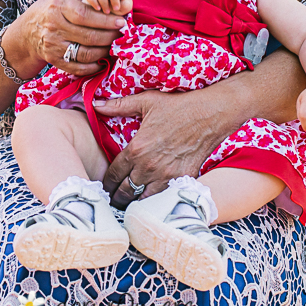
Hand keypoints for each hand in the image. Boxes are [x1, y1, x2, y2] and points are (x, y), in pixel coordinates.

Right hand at [11, 0, 124, 77]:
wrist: (28, 31)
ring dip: (104, 51)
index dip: (106, 20)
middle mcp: (54, 26)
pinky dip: (93, 66)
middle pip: (89, 36)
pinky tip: (102, 59)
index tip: (121, 22)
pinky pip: (78, 67)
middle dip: (110, 36)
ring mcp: (53, 45)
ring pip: (86, 53)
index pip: (86, 15)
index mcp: (58, 6)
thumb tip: (111, 1)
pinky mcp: (54, 59)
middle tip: (122, 34)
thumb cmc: (53, 9)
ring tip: (113, 45)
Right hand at [82, 0, 132, 15]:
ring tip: (107, 11)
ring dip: (104, 3)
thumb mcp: (124, 7)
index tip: (120, 5)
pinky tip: (98, 8)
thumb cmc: (117, 7)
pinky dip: (93, 2)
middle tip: (115, 9)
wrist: (105, 10)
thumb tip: (119, 4)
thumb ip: (125, 5)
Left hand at [95, 90, 224, 206]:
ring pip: (143, 200)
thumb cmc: (178, 107)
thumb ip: (118, 106)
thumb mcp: (146, 102)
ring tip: (129, 204)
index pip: (113, 175)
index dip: (107, 183)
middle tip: (113, 200)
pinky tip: (151, 201)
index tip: (105, 187)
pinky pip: (163, 198)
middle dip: (116, 197)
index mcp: (136, 149)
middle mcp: (148, 167)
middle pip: (125, 192)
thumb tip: (96, 105)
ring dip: (135, 202)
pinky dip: (155, 201)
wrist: (209, 115)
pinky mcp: (181, 180)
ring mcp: (166, 176)